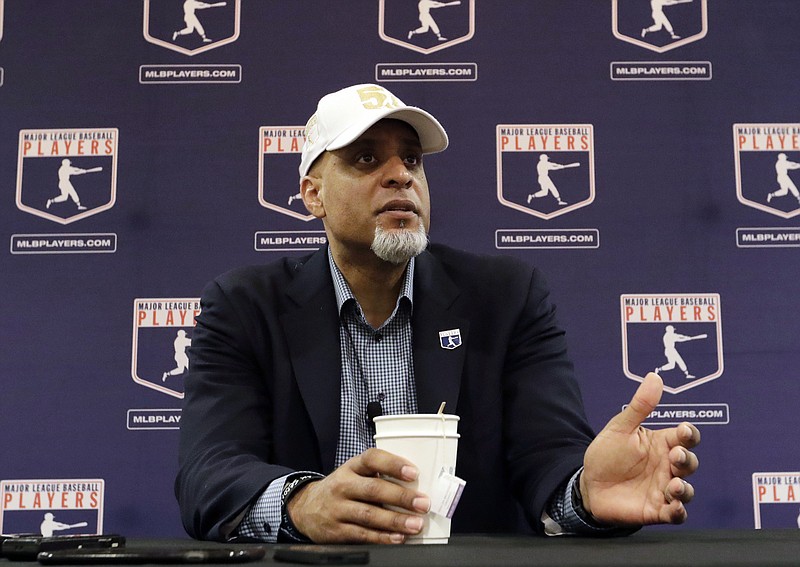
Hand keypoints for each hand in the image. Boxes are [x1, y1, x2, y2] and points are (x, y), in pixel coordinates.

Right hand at [286, 448, 430, 543]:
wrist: (305, 508)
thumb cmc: (342, 489)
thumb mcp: (354, 474)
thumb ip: (377, 476)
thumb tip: (415, 486)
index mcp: (352, 467)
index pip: (372, 459)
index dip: (393, 464)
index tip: (413, 472)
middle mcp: (343, 485)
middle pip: (373, 489)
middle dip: (401, 497)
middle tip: (423, 503)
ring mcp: (337, 508)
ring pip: (369, 514)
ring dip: (395, 520)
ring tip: (415, 524)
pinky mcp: (336, 530)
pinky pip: (362, 534)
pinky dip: (382, 537)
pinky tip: (398, 537)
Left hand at [580, 372, 700, 525]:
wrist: (589, 485)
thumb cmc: (607, 454)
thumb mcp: (620, 428)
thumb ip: (640, 406)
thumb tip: (655, 376)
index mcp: (661, 444)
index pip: (685, 437)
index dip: (688, 434)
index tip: (683, 431)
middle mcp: (667, 466)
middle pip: (690, 462)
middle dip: (687, 459)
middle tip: (674, 456)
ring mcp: (664, 489)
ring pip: (687, 490)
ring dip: (685, 488)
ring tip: (675, 485)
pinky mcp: (657, 510)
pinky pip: (676, 514)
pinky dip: (679, 511)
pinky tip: (674, 506)